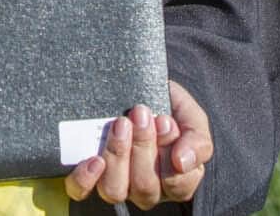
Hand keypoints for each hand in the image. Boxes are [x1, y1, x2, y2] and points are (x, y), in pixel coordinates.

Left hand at [64, 81, 212, 208]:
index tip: (164, 121)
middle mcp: (147, 190)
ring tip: (122, 124)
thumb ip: (197, 141)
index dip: (169, 156)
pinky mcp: (90, 176)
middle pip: (145, 187)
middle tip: (141, 113)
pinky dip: (85, 178)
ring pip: (115, 190)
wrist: (145, 89)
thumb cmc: (171, 110)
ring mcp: (118, 184)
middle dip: (143, 147)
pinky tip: (94, 160)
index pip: (177, 185)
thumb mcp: (193, 119)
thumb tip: (183, 162)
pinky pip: (81, 190)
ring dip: (118, 155)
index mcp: (176, 181)